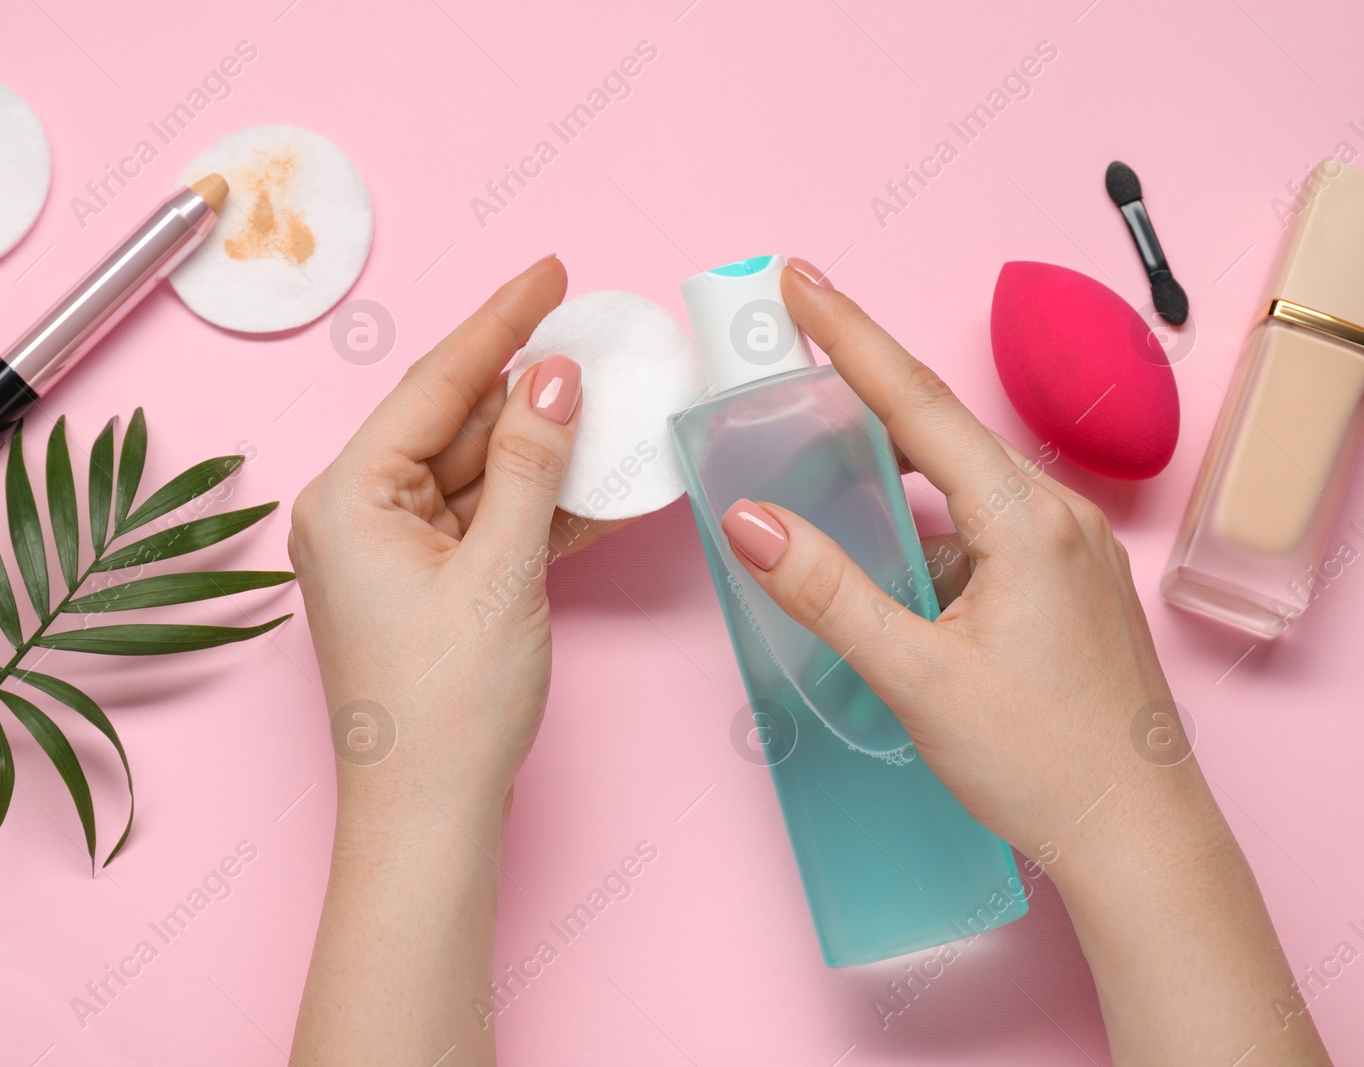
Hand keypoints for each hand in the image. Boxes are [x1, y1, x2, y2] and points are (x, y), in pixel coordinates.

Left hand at [289, 254, 605, 812]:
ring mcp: (388, 551)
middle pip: (452, 421)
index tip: (547, 272)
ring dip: (539, 446)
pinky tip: (594, 482)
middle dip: (526, 385)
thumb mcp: (500, 569)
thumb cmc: (445, 706)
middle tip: (591, 337)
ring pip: (474, 470)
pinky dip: (534, 504)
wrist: (429, 815)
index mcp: (348, 496)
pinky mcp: (422, 584)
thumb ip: (528, 462)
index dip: (499, 322)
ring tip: (607, 404)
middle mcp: (355, 513)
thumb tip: (553, 378)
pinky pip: (482, 520)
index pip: (433, 383)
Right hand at [724, 260, 1195, 865]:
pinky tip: (894, 564)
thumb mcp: (916, 674)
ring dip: (892, 474)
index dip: (850, 335)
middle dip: (862, 391)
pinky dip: (927, 526)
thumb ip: (829, 592)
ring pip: (960, 485)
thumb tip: (751, 520)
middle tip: (796, 348)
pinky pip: (983, 527)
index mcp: (1024, 520)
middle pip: (939, 431)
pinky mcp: (1067, 584)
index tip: (801, 280)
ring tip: (827, 475)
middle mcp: (1056, 516)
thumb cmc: (1040, 759)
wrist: (1138, 836)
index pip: (917, 403)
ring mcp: (1069, 550)